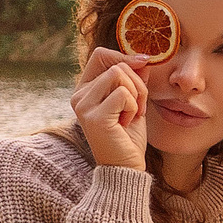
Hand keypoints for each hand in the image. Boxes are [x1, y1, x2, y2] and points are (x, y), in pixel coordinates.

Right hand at [72, 47, 151, 170]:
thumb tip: (141, 58)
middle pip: (116, 65)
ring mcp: (84, 106)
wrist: (125, 168)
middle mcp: (79, 96)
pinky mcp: (94, 116)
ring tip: (132, 114)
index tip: (143, 63)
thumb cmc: (128, 136)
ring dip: (136, 94)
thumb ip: (134, 79)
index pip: (101, 55)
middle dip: (137, 83)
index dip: (124, 56)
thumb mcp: (133, 101)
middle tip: (137, 107)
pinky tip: (126, 122)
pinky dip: (133, 107)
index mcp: (85, 89)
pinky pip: (123, 94)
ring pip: (119, 74)